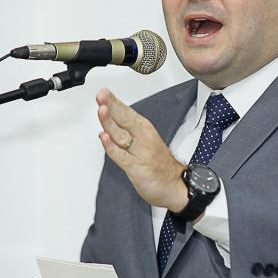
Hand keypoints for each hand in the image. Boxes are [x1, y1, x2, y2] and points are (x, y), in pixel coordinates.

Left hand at [96, 88, 188, 211]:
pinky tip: (105, 138)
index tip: (103, 91)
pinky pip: (122, 156)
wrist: (175, 186)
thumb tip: (105, 126)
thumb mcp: (144, 142)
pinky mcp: (137, 168)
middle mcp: (143, 138)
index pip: (127, 112)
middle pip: (124, 119)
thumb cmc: (159, 164)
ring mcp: (140, 153)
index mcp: (145, 129)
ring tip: (102, 110)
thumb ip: (124, 133)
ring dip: (110, 122)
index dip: (114, 101)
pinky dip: (112, 147)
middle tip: (101, 95)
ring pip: (122, 135)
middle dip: (111, 106)